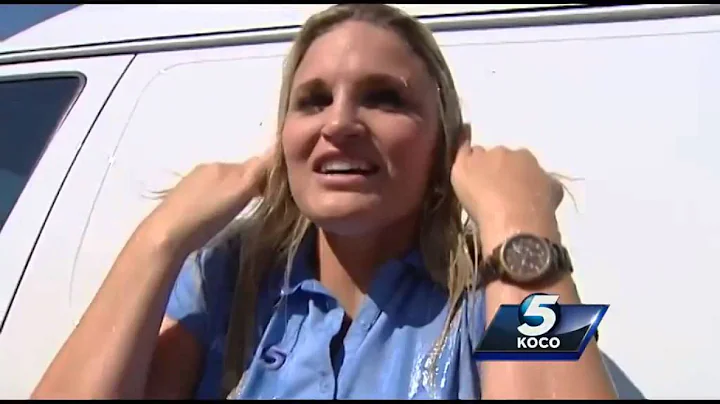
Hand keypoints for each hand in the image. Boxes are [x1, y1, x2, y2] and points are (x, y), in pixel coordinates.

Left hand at [136, 147, 273, 256]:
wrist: (168, 233)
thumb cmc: (207, 213)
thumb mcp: (239, 191)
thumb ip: (258, 172)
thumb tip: (276, 153)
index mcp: (222, 165)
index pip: (254, 163)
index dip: (268, 174)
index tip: (279, 188)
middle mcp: (207, 168)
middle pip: (239, 172)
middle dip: (252, 182)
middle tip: (264, 200)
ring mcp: (193, 182)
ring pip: (224, 182)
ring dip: (235, 191)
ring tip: (242, 207)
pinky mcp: (183, 198)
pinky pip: (211, 192)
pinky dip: (221, 198)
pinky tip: (219, 211)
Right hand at [450, 125, 562, 254]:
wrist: (514, 223)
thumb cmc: (482, 197)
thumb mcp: (460, 172)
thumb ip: (464, 156)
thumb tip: (470, 149)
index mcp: (497, 149)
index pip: (486, 153)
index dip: (481, 167)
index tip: (478, 182)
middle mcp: (520, 155)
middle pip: (510, 162)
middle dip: (504, 173)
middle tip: (495, 195)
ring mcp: (541, 172)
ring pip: (530, 174)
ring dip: (523, 184)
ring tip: (514, 206)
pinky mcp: (555, 190)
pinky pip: (548, 190)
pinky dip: (542, 197)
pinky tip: (532, 211)